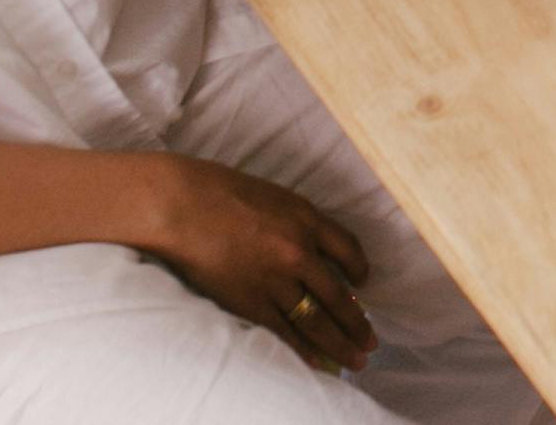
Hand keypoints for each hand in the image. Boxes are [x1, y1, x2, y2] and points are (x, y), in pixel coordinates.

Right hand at [139, 153, 375, 373]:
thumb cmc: (222, 193)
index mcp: (308, 220)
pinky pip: (283, 331)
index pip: (349, 249)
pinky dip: (302, 350)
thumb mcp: (275, 198)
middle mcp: (299, 252)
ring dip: (339, 343)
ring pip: (317, 320)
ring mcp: (275, 279)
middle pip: (339, 295)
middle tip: (371, 341)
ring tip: (356, 359)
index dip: (360, 269)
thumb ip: (298, 224)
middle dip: (357, 323)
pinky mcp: (249, 300)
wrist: (183, 207)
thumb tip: (314, 251)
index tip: (364, 283)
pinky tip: (316, 361)